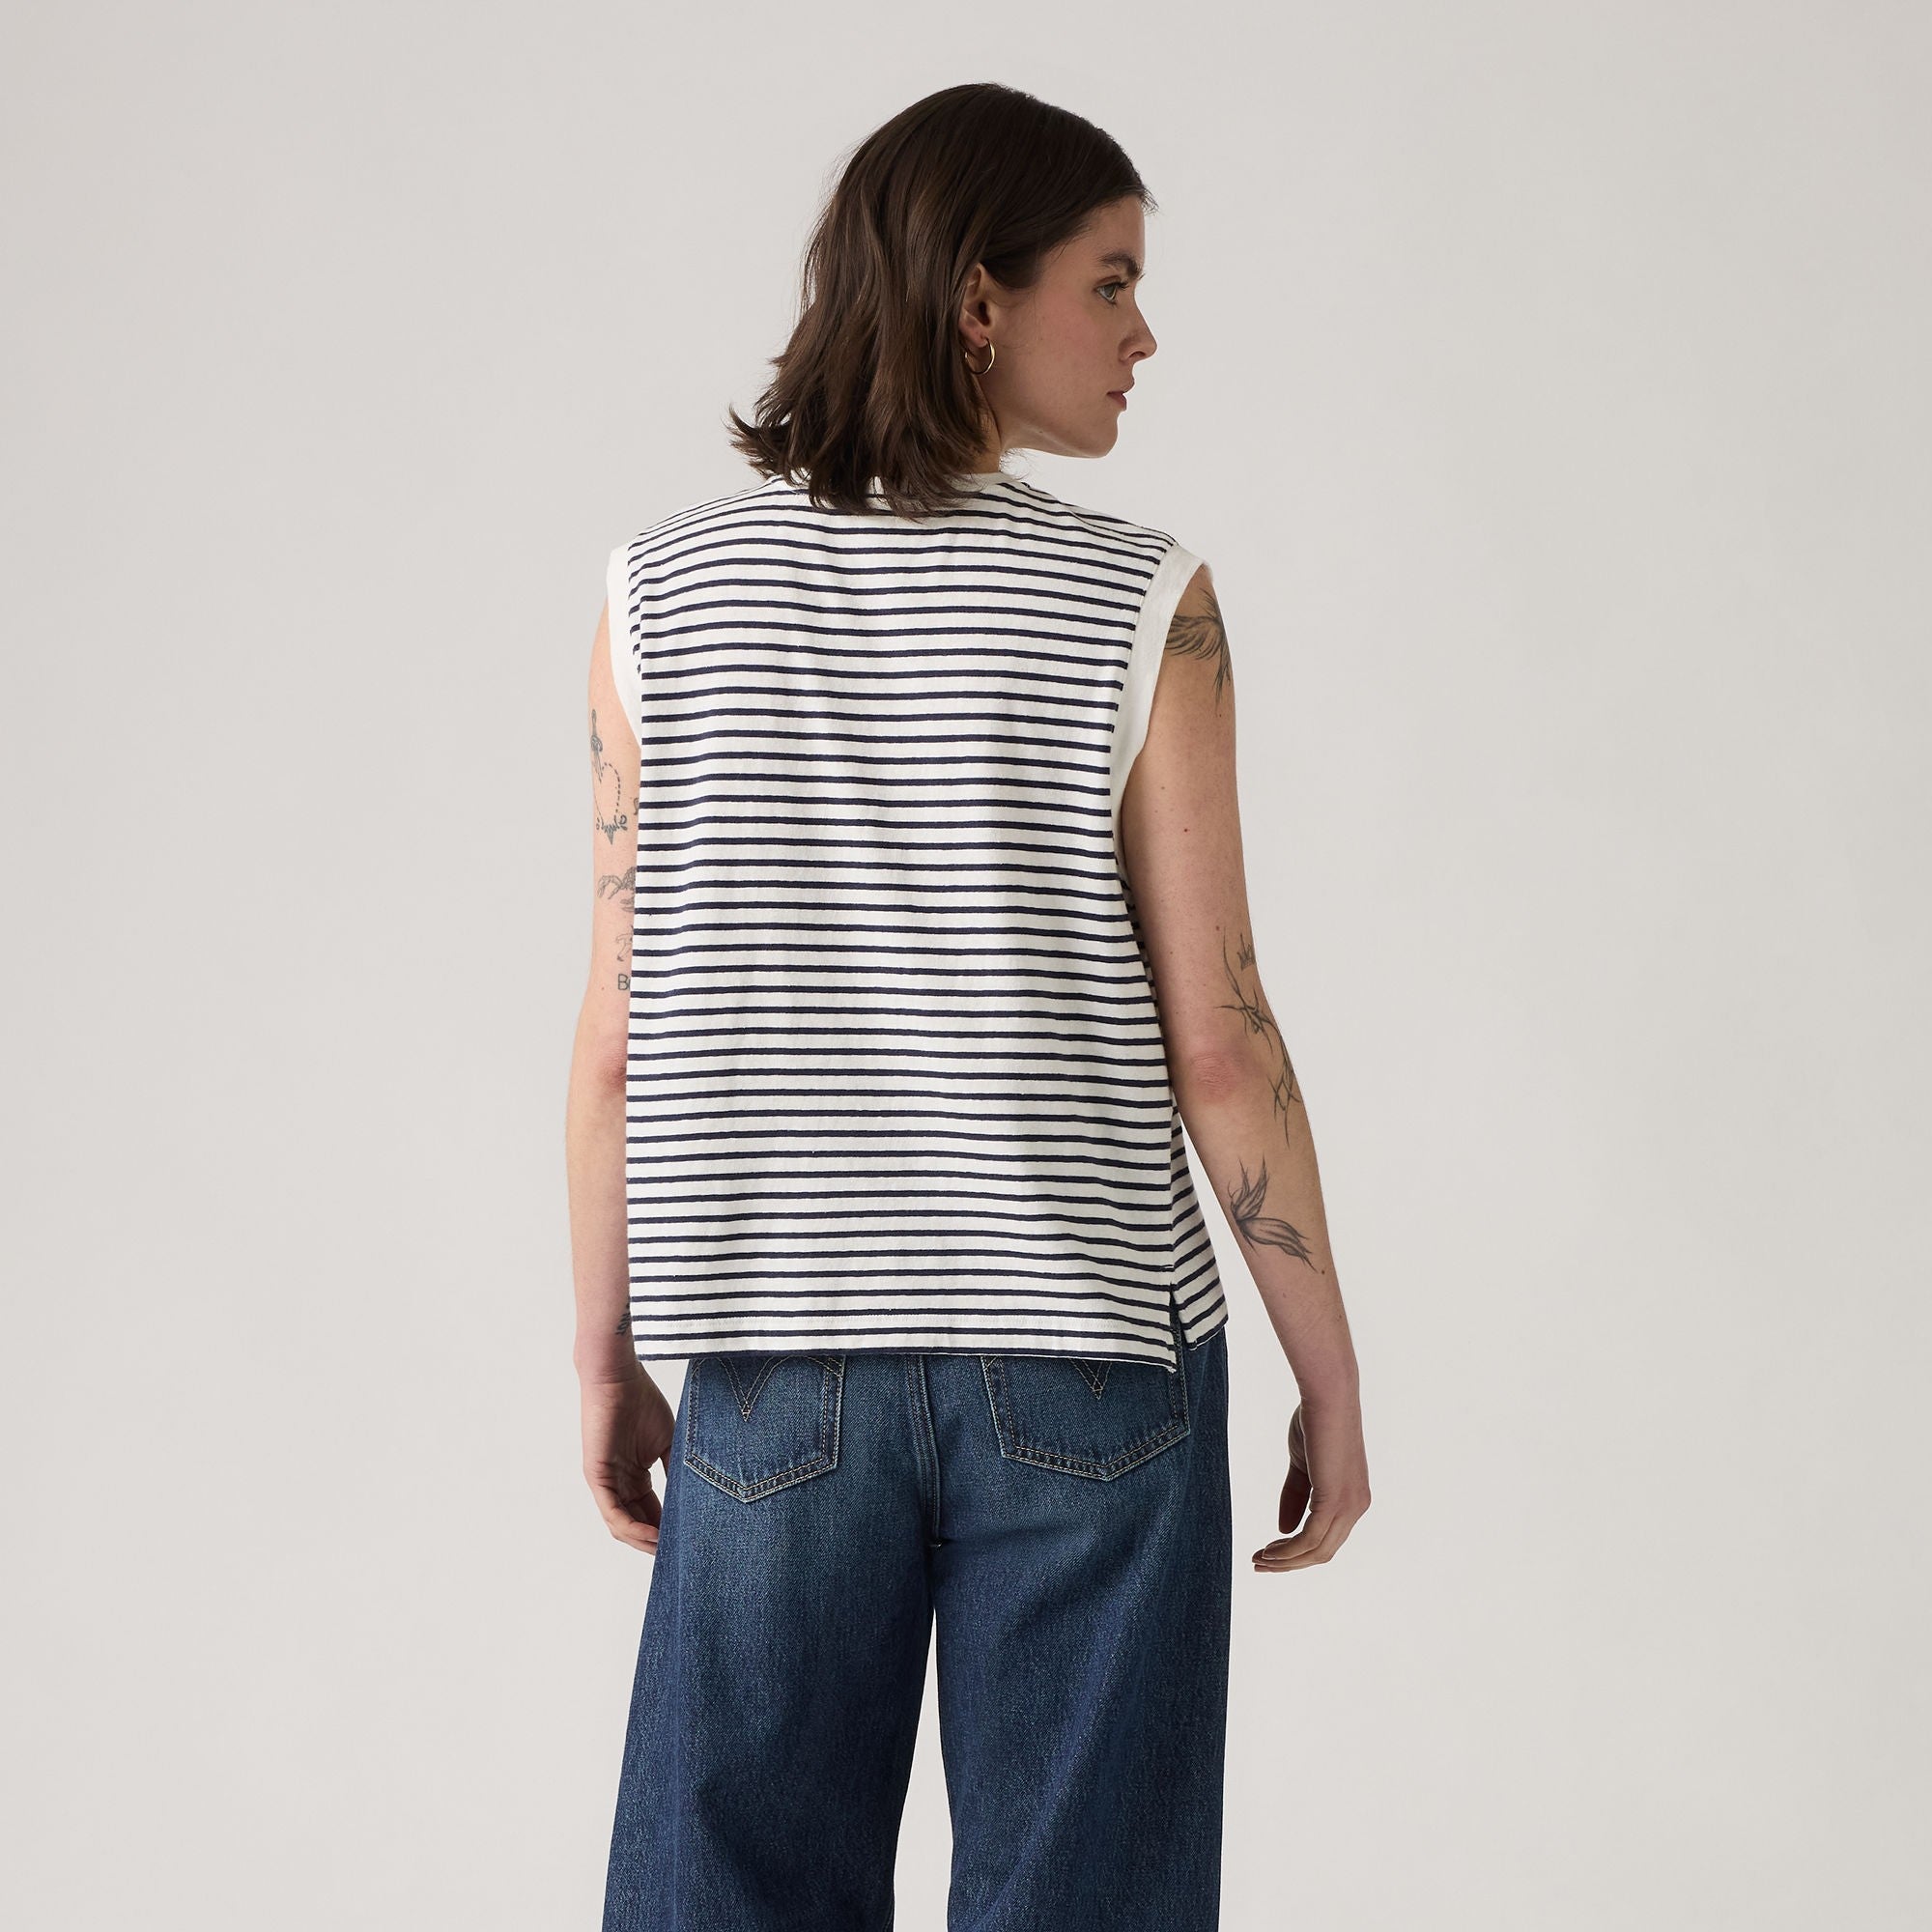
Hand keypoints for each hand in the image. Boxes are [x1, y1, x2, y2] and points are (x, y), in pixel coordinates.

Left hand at [581, 1368, 676, 1553]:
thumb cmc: (642, 1401)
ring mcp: (605, 1482)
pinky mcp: (597, 1477)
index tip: (689, 1541)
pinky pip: (613, 1513)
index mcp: (633, 1476)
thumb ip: (676, 1469)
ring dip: (645, 1542)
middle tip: (682, 1555)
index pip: (650, 1512)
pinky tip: (652, 1537)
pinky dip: (632, 1528)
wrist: (620, 1377)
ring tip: (668, 1551)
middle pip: (637, 1524)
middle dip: (657, 1543)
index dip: (667, 1530)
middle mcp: (618, 1483)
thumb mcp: (669, 1441)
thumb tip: (697, 1495)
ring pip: (623, 1525)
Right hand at [1251, 1393, 1369, 1572]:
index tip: (1269, 1555)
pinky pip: (1310, 1539)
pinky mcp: (1335, 1501)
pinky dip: (1288, 1550)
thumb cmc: (1315, 1422)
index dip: (1298, 1552)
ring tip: (1259, 1559)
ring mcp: (1349, 1506)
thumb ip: (1296, 1497)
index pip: (1326, 1539)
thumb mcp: (1302, 1466)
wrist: (1326, 1396)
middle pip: (1323, 1552)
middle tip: (1259, 1564)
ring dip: (1285, 1560)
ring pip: (1316, 1551)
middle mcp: (1356, 1508)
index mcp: (1351, 1499)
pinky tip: (1268, 1550)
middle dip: (1290, 1563)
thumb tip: (1284, 1529)